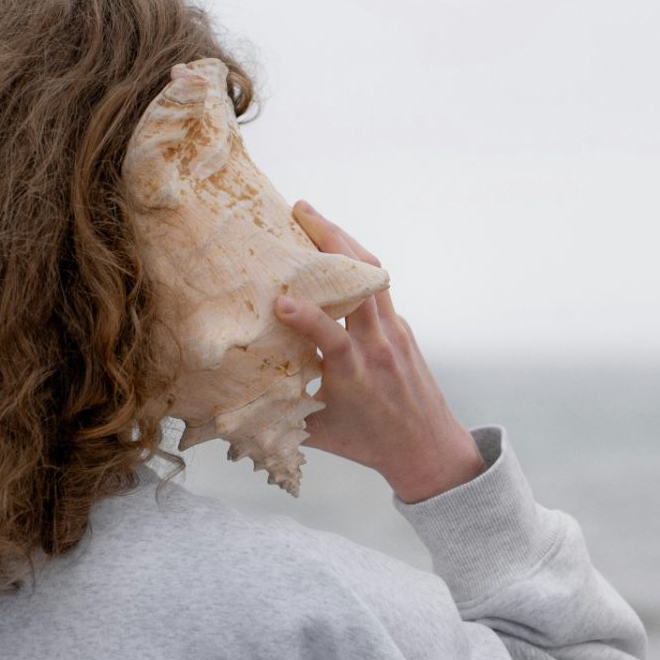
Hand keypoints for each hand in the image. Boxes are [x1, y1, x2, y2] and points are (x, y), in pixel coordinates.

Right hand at [272, 201, 484, 502]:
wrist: (429, 448)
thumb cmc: (371, 446)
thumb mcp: (320, 434)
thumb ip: (280, 415)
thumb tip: (230, 408)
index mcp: (356, 374)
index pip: (333, 339)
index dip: (308, 318)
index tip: (279, 301)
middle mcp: (379, 346)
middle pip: (362, 283)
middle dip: (330, 240)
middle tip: (299, 210)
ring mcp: (395, 332)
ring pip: (374, 274)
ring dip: (344, 240)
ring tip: (313, 217)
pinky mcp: (402, 327)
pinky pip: (379, 285)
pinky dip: (356, 263)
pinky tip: (333, 251)